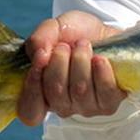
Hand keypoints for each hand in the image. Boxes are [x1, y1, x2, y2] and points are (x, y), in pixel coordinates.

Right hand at [16, 10, 125, 125]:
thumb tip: (40, 54)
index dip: (32, 87)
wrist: (105, 31)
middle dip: (60, 62)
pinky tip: (100, 58)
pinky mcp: (109, 102)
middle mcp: (62, 105)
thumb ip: (39, 39)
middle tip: (65, 46)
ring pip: (80, 91)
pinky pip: (105, 92)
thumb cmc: (76, 34)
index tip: (40, 59)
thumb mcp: (53, 28)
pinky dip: (101, 71)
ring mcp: (86, 106)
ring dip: (81, 61)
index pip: (30, 111)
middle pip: (55, 94)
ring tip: (84, 45)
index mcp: (42, 93)